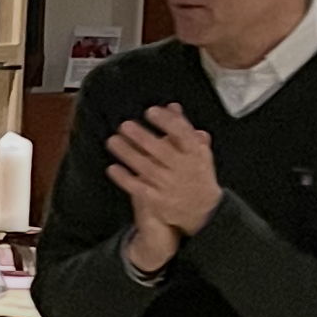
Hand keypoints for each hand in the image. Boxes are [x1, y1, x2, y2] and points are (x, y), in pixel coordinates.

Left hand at [106, 104, 219, 253]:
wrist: (203, 211)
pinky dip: (125, 178)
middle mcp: (183, 169)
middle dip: (142, 137)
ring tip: (113, 141)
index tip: (151, 111)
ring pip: (146, 168)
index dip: (167, 122)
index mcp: (196, 154)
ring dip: (128, 154)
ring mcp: (170, 186)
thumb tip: (172, 106)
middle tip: (125, 125)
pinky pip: (138, 188)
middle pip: (161, 151)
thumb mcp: (197, 151)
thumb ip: (184, 129)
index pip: (183, 135)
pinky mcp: (158, 200)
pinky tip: (112, 168)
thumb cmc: (196, 174)